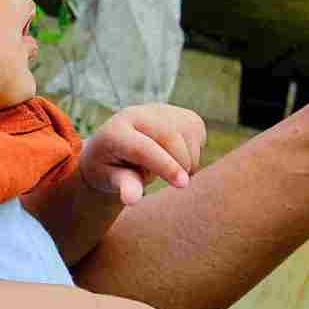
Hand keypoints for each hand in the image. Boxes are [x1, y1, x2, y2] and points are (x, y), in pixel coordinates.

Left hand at [79, 103, 207, 207]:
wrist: (119, 147)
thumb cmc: (112, 169)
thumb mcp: (110, 180)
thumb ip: (125, 185)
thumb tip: (132, 199)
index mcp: (115, 132)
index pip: (143, 148)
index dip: (165, 166)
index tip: (182, 184)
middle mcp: (138, 114)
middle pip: (170, 137)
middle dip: (180, 164)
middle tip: (177, 184)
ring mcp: (161, 109)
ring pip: (188, 133)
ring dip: (188, 159)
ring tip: (169, 170)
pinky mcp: (179, 112)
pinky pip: (198, 131)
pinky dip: (194, 149)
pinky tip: (177, 156)